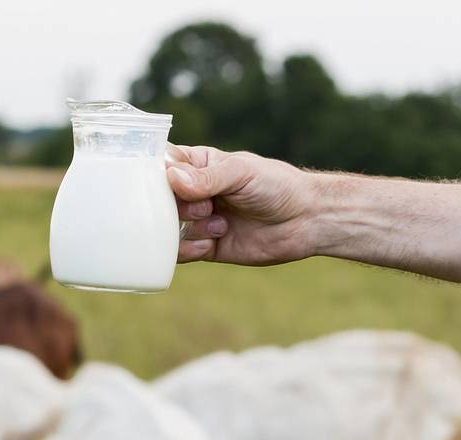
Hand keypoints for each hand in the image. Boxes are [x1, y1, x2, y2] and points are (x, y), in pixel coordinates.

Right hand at [166, 145, 320, 264]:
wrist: (306, 221)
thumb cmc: (277, 185)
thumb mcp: (242, 173)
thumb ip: (208, 177)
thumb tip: (172, 178)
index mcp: (198, 165)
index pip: (161, 165)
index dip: (154, 174)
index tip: (165, 183)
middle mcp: (193, 192)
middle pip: (159, 200)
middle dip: (176, 206)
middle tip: (204, 207)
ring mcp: (198, 221)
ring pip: (166, 229)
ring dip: (187, 228)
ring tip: (217, 225)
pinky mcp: (206, 247)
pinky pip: (181, 252)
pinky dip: (189, 250)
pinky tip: (210, 244)